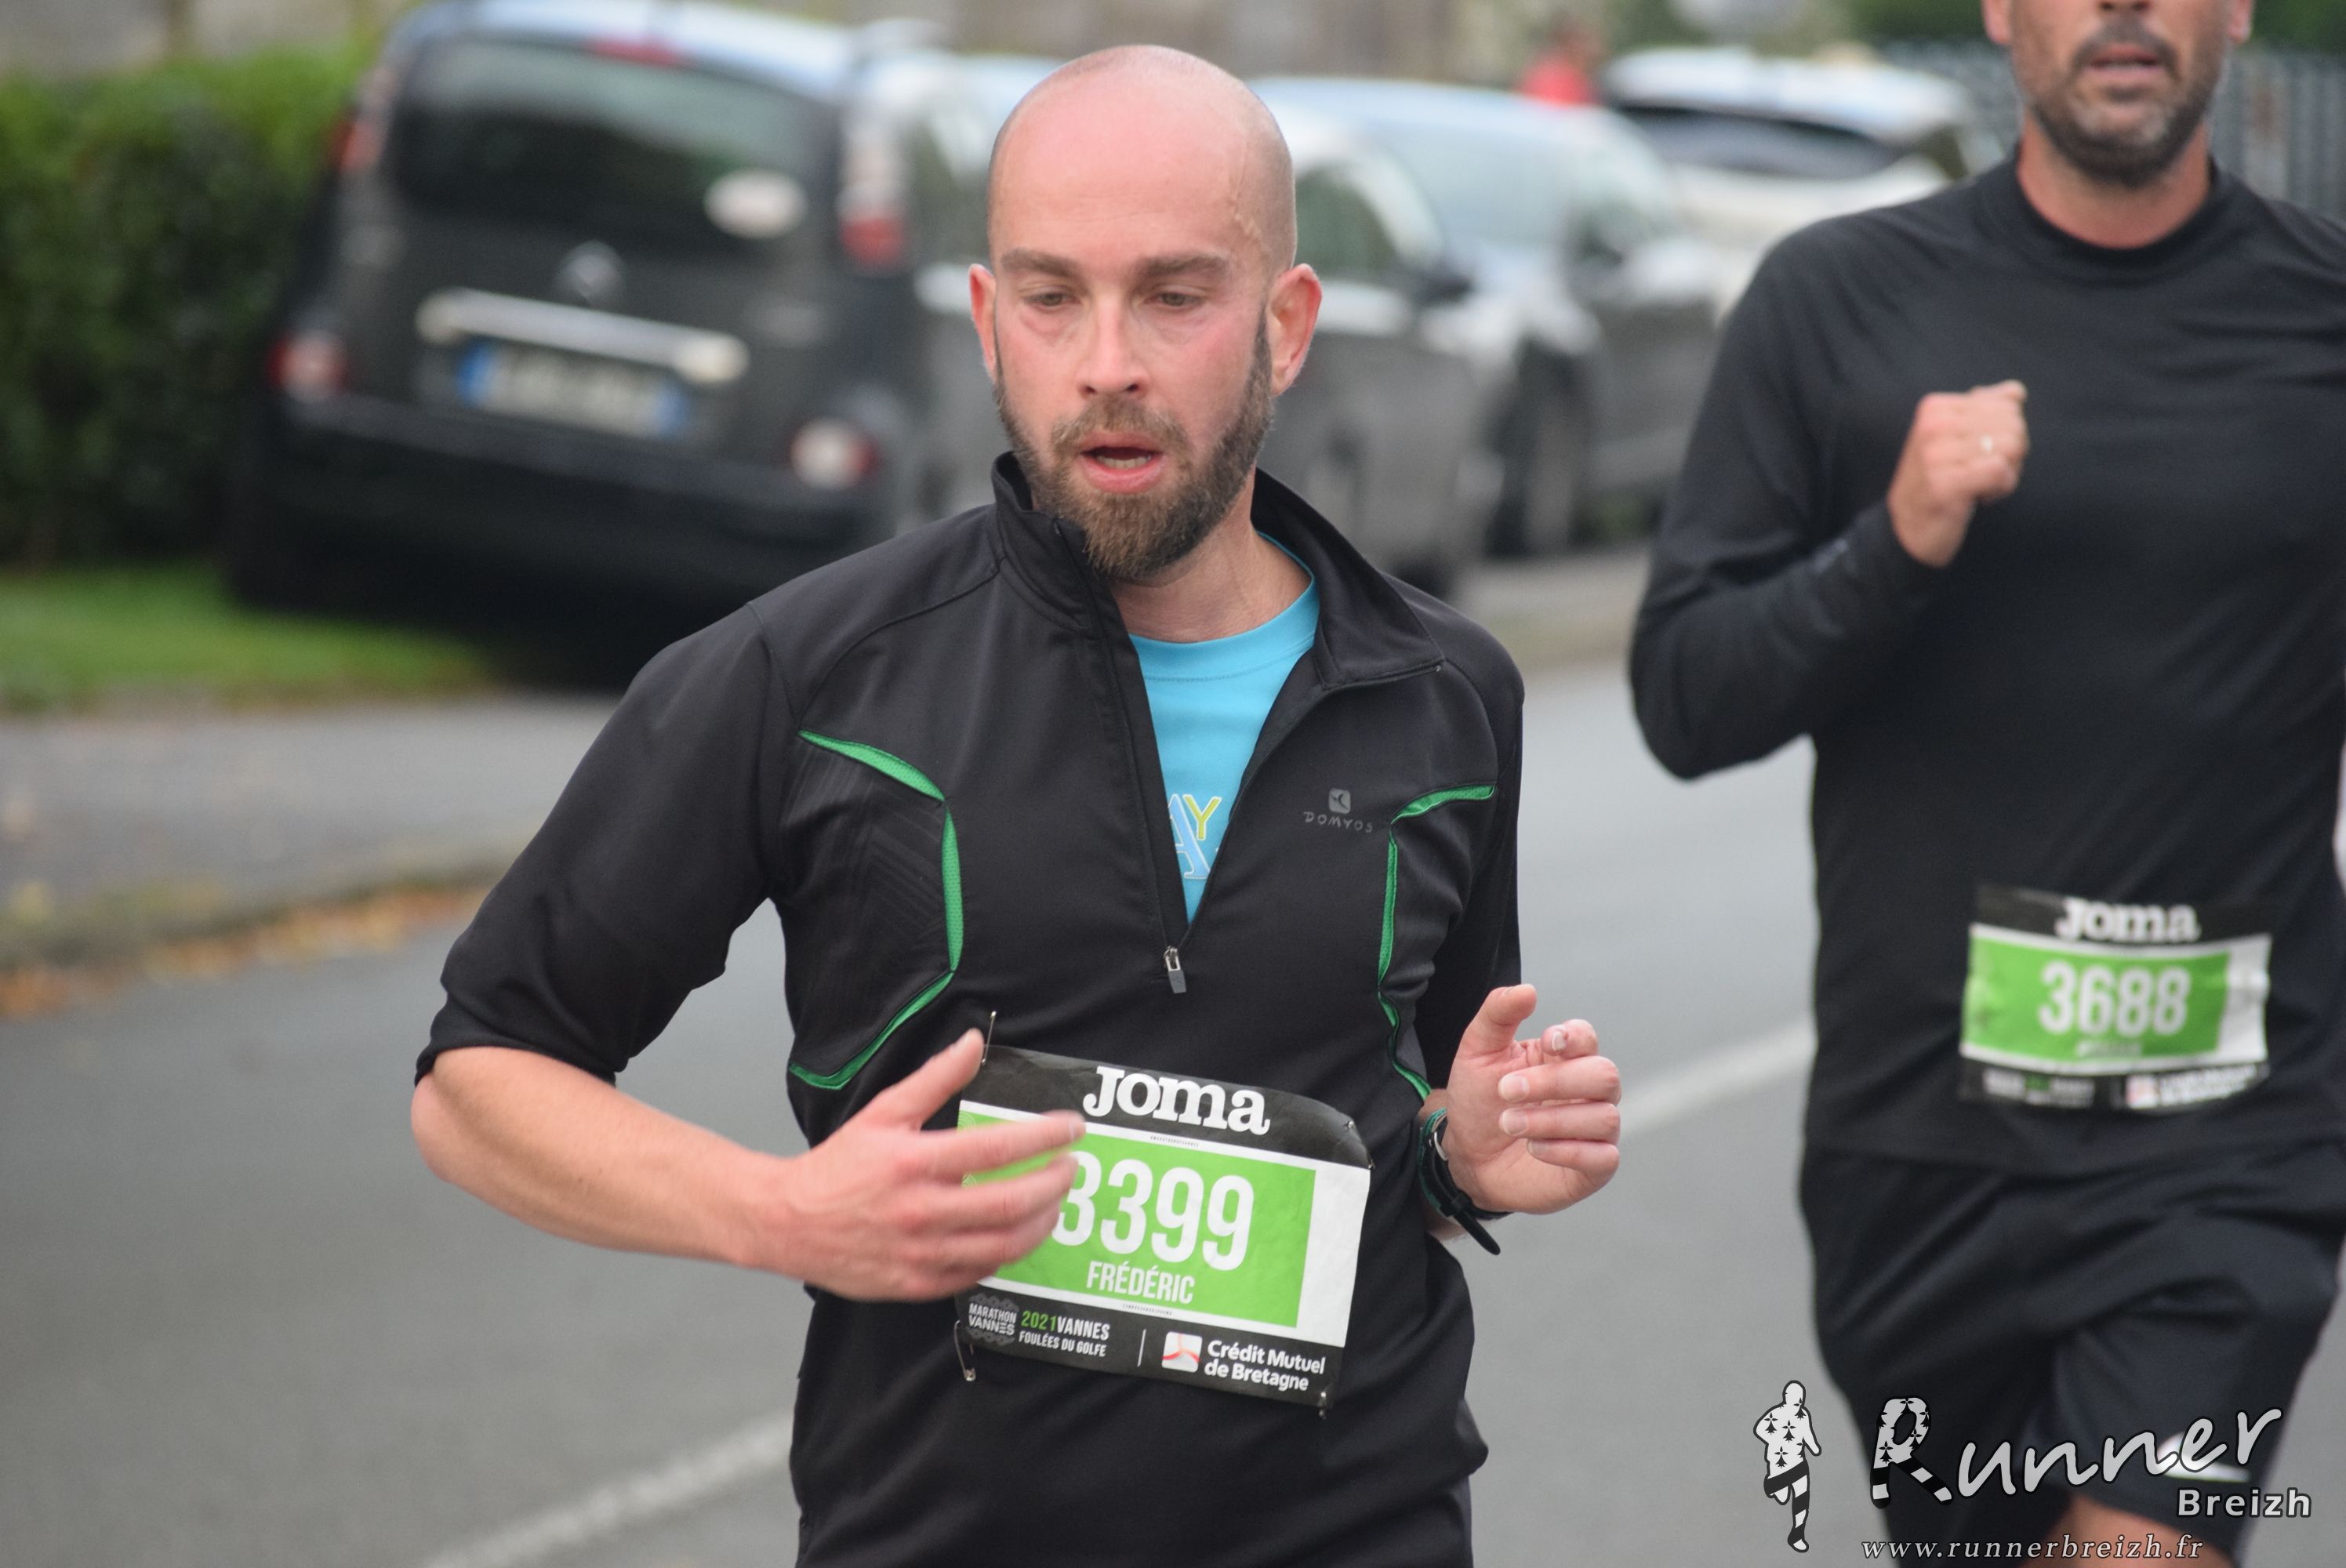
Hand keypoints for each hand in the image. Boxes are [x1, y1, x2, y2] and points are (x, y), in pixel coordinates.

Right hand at [760, 1032, 1083, 1299]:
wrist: (787, 1223)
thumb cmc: (838, 1166)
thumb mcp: (884, 1112)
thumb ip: (934, 1078)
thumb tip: (974, 1042)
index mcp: (915, 1162)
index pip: (999, 1147)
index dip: (1045, 1137)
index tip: (1073, 1129)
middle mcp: (922, 1211)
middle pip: (1012, 1202)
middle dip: (1055, 1183)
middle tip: (1073, 1168)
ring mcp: (922, 1254)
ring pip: (1005, 1245)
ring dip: (1043, 1222)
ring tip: (1055, 1202)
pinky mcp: (918, 1285)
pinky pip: (979, 1273)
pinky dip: (1008, 1253)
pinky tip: (1018, 1233)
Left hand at [1437, 984, 1619, 1215]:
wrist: (1467, 1158)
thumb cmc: (1480, 1102)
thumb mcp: (1477, 1053)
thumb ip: (1498, 1015)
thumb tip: (1527, 990)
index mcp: (1564, 1058)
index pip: (1588, 1038)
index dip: (1574, 1038)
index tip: (1547, 1044)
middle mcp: (1588, 1091)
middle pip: (1604, 1075)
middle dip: (1555, 1082)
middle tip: (1506, 1090)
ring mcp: (1596, 1130)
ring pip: (1604, 1117)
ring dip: (1550, 1119)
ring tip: (1509, 1123)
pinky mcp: (1595, 1167)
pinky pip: (1603, 1157)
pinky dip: (1567, 1151)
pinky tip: (1532, 1148)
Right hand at [1886, 380, 2028, 567]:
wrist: (1906, 529)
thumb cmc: (1938, 482)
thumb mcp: (1955, 437)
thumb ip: (1985, 409)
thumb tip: (2015, 391)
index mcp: (1935, 408)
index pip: (2007, 403)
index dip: (2008, 432)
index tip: (1981, 454)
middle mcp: (1933, 426)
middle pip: (2014, 424)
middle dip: (2012, 452)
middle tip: (1985, 473)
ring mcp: (1936, 455)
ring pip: (2011, 447)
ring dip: (2008, 473)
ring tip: (1982, 485)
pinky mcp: (1945, 484)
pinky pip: (2001, 471)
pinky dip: (2002, 488)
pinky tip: (1983, 497)